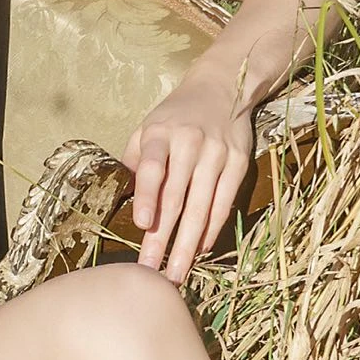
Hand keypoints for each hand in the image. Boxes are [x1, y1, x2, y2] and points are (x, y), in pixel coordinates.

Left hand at [123, 72, 253, 284]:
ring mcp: (217, 154)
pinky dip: (211, 229)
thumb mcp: (147, 127)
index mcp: (160, 134)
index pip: (153, 168)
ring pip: (202, 206)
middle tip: (151, 272)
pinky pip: (224, 203)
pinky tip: (199, 250)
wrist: (221, 86)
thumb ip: (133, 159)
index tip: (143, 225)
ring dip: (188, 244)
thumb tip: (121, 196)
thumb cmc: (174, 116)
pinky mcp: (238, 163)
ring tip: (177, 273)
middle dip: (163, 238)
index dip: (148, 197)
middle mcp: (189, 143)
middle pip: (177, 197)